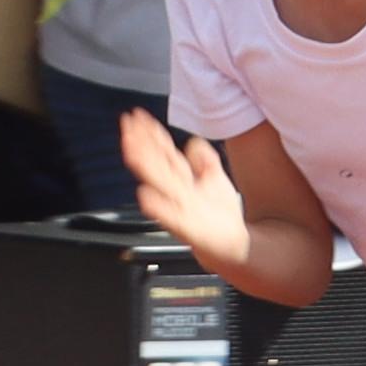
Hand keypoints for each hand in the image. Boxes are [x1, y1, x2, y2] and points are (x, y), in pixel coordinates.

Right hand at [116, 113, 262, 276]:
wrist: (239, 249)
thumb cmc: (223, 217)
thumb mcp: (215, 180)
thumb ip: (203, 160)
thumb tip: (192, 142)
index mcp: (185, 180)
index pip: (164, 151)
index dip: (151, 133)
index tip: (136, 116)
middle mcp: (180, 192)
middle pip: (157, 162)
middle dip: (141, 143)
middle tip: (126, 125)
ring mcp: (183, 210)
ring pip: (161, 183)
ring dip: (145, 166)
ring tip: (130, 148)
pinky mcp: (191, 230)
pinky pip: (171, 218)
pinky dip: (158, 207)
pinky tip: (144, 196)